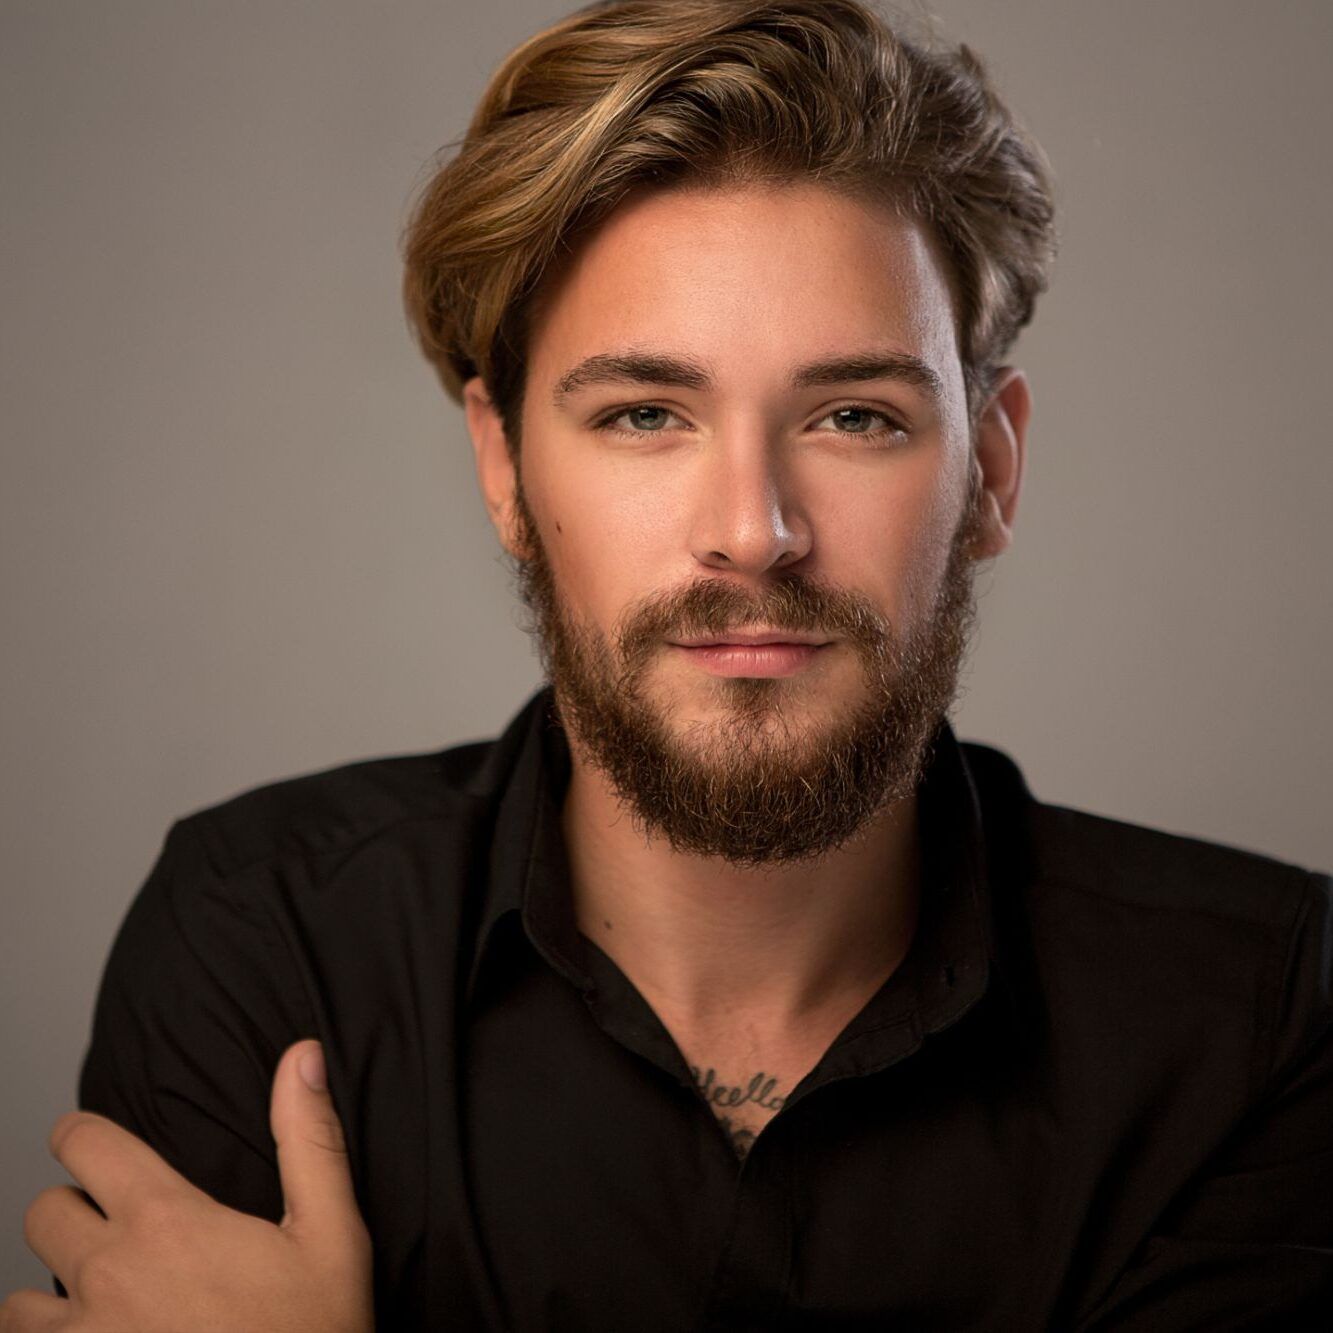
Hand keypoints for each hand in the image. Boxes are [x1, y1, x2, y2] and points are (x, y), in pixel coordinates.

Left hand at [1, 1040, 373, 1331]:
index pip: (85, 1145)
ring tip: (92, 1308)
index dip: (81, 1135)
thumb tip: (303, 1055)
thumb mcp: (332, 1236)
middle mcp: (108, 1276)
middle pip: (43, 1214)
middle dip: (71, 1213)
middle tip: (111, 1231)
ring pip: (16, 1304)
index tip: (89, 1143)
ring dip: (48, 1299)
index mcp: (166, 1222)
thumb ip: (310, 1140)